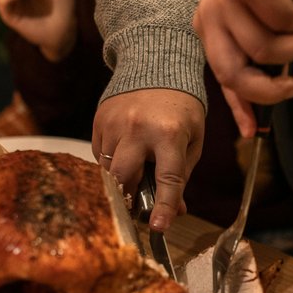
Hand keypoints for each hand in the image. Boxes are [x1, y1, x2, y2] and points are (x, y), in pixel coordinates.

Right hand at [93, 89, 204, 231]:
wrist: (156, 65)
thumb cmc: (181, 107)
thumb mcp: (192, 138)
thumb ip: (183, 175)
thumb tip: (174, 211)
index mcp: (169, 133)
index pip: (167, 178)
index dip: (164, 206)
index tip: (159, 227)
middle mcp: (138, 128)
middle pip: (125, 177)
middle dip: (131, 195)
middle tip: (137, 203)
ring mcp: (115, 123)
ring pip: (109, 168)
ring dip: (121, 178)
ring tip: (135, 168)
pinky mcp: (100, 119)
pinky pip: (99, 154)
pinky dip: (111, 162)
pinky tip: (124, 152)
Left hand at [193, 0, 292, 135]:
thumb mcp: (257, 30)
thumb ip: (253, 69)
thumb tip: (251, 124)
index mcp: (208, 29)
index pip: (221, 77)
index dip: (238, 107)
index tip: (251, 133)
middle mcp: (210, 14)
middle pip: (236, 72)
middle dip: (270, 89)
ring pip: (267, 48)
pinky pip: (284, 20)